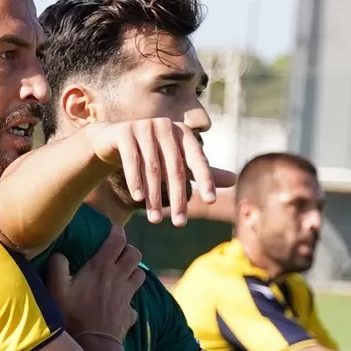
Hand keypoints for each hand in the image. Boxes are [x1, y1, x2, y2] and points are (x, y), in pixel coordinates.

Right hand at [46, 224, 142, 339]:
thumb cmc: (72, 315)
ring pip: (140, 275)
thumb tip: (59, 253)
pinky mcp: (129, 314)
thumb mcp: (56, 288)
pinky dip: (128, 301)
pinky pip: (134, 303)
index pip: (118, 239)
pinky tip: (118, 306)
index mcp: (102, 267)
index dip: (117, 231)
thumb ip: (57, 266)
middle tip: (117, 254)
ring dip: (133, 271)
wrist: (92, 346)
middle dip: (128, 250)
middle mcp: (118, 278)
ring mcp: (127, 297)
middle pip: (135, 254)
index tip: (112, 230)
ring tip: (121, 275)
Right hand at [83, 118, 230, 225]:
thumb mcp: (177, 164)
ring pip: (152, 168)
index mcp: (183, 133)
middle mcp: (166, 127)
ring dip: (154, 197)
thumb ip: (202, 172)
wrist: (114, 141)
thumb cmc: (151, 155)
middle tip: (180, 224)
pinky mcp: (125, 131)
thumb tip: (235, 180)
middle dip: (178, 198)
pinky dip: (135, 181)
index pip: (197, 159)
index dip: (205, 180)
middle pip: (175, 168)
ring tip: (155, 220)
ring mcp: (144, 126)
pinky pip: (132, 160)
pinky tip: (138, 199)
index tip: (210, 202)